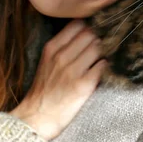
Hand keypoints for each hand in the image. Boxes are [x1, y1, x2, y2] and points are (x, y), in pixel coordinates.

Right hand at [10, 19, 106, 139]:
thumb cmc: (44, 89)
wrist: (37, 117)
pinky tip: (101, 70)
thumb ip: (62, 45)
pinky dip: (105, 66)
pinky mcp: (83, 85)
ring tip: (102, 58)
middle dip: (98, 38)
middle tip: (102, 46)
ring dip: (103, 52)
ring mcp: (72, 71)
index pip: (77, 24)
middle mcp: (62, 56)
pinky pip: (102, 66)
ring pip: (98, 48)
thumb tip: (85, 31)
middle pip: (90, 34)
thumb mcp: (47, 61)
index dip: (88, 26)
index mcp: (52, 48)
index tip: (92, 32)